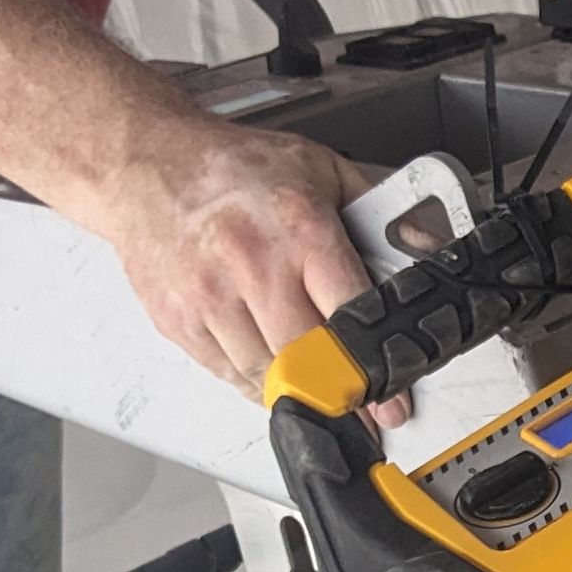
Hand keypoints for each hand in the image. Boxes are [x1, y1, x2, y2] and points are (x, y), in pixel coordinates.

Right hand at [86, 124, 375, 401]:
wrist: (144, 163)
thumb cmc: (232, 169)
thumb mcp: (319, 170)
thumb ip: (377, 209)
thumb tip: (427, 247)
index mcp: (299, 228)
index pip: (350, 315)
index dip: (376, 368)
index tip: (393, 401)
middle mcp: (252, 264)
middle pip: (309, 361)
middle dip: (340, 395)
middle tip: (360, 408)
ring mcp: (210, 298)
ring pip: (268, 379)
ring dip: (297, 392)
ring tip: (315, 386)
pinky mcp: (179, 322)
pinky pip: (229, 377)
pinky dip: (256, 384)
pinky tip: (271, 369)